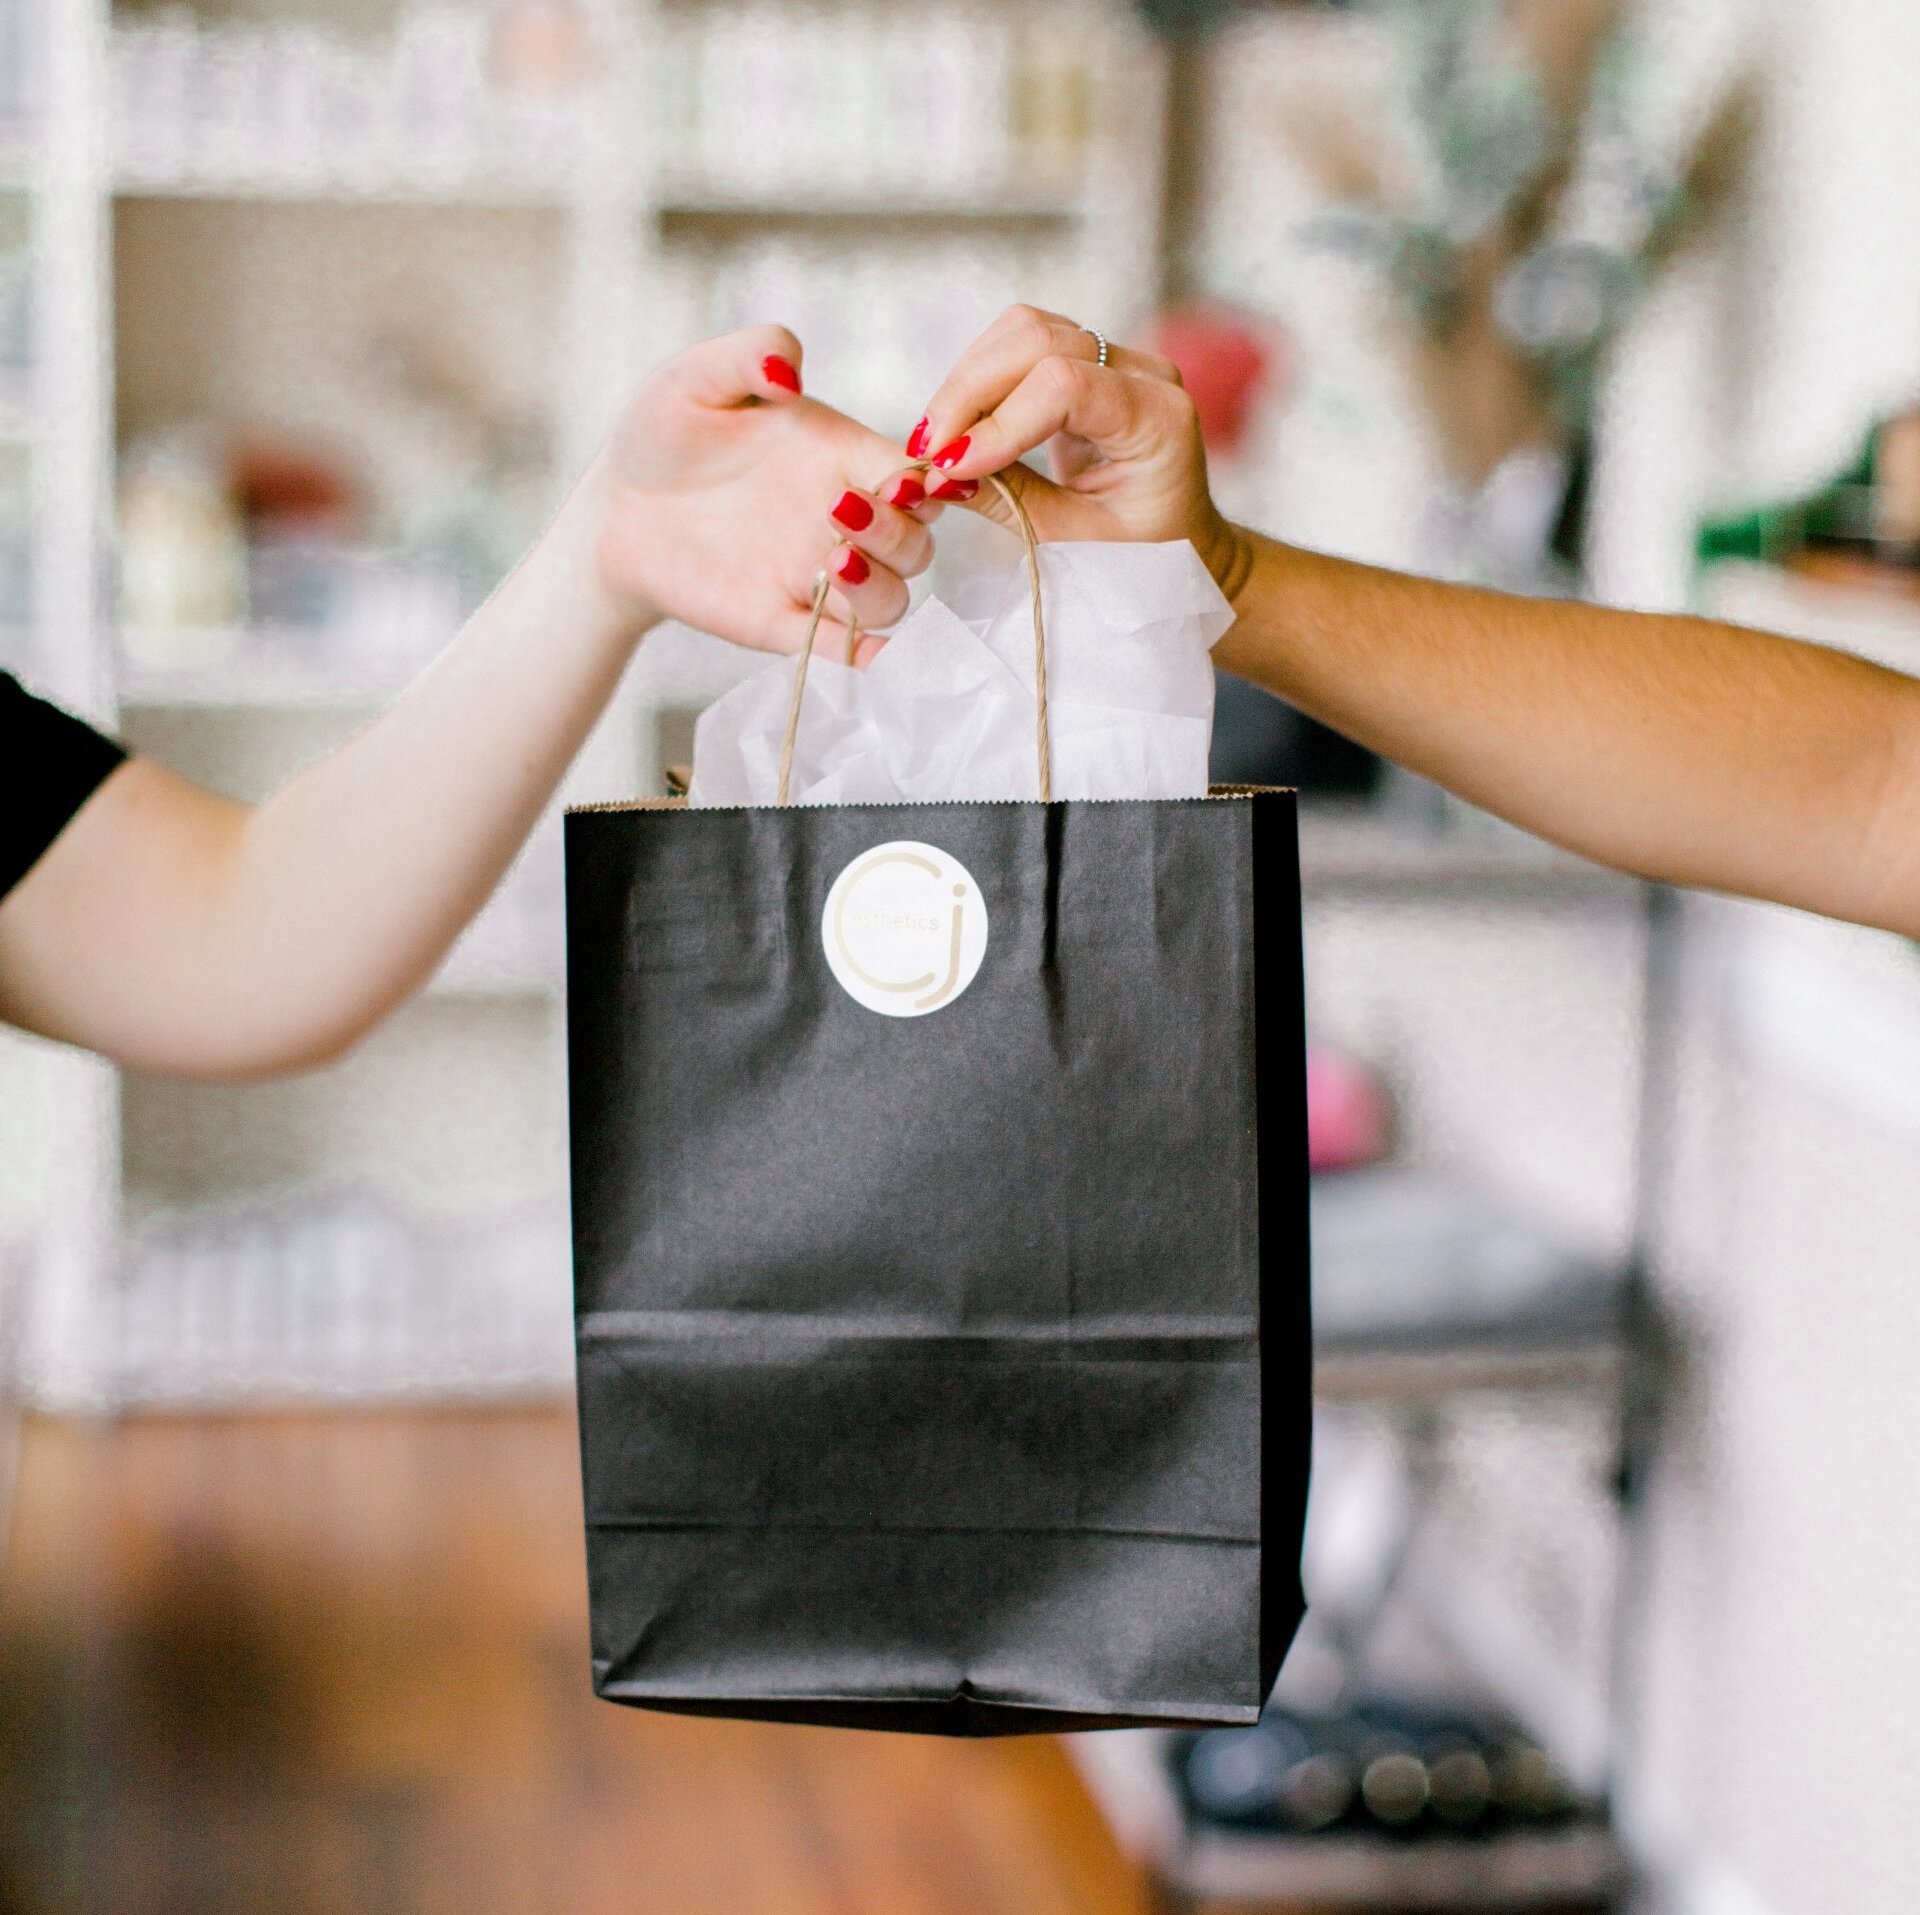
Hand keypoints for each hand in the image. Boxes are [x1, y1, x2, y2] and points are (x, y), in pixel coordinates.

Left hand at [594, 325, 933, 655]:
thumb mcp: (700, 377)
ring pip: (892, 599)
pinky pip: (843, 651)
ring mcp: (815, 577)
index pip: (914, 475)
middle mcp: (840, 521)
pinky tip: (870, 652)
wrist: (615, 509)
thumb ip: (752, 353)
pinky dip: (865, 657)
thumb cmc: (664, 434)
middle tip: (837, 510)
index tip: (905, 481)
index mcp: (840, 457)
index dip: (927, 482)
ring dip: (880, 587)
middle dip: (897, 532)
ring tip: (834, 560)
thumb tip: (791, 373)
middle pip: (916, 542)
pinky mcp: (782, 623)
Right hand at [875, 305, 1250, 597]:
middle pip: (1037, 337)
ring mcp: (1119, 358)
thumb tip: (933, 475)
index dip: (996, 421)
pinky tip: (961, 429)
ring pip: (1024, 329)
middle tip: (927, 454)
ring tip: (939, 444)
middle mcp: (1146, 373)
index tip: (948, 468)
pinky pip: (1023, 344)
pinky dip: (980, 380)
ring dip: (968, 381)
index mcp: (1160, 422)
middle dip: (968, 392)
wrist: (1182, 547)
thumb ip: (1009, 501)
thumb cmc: (1141, 560)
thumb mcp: (1074, 545)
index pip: (1064, 385)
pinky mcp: (1090, 360)